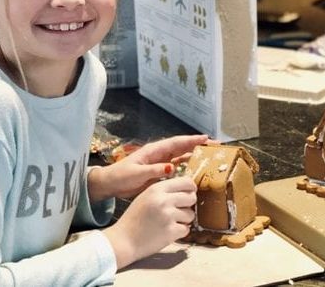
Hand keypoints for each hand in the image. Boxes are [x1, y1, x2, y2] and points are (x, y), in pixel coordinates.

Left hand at [90, 134, 208, 200]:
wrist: (109, 185)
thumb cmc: (120, 176)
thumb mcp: (137, 173)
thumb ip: (155, 170)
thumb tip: (172, 168)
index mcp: (154, 150)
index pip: (177, 143)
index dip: (192, 140)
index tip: (207, 138)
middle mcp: (160, 154)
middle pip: (183, 147)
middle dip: (199, 145)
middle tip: (215, 146)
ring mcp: (160, 163)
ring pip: (182, 156)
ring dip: (195, 155)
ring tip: (210, 157)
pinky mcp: (159, 172)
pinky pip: (177, 167)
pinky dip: (187, 167)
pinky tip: (196, 170)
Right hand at [103, 177, 196, 268]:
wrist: (122, 241)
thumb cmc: (134, 219)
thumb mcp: (145, 197)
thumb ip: (164, 191)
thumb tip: (187, 188)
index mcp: (156, 189)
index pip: (186, 182)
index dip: (191, 188)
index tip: (190, 193)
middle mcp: (163, 200)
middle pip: (191, 197)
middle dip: (187, 205)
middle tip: (177, 211)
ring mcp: (168, 216)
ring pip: (190, 214)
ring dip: (183, 220)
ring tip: (168, 223)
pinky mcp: (170, 232)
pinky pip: (186, 229)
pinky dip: (179, 232)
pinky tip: (167, 232)